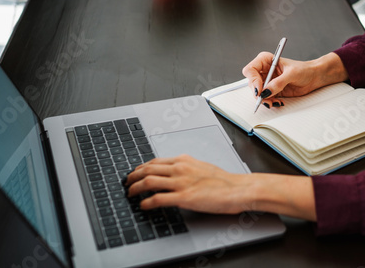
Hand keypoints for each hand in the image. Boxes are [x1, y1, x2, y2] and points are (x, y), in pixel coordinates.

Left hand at [125, 155, 256, 213]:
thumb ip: (186, 168)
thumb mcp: (200, 167)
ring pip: (148, 181)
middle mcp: (179, 168)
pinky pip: (158, 198)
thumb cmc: (223, 180)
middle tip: (127, 183)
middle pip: (147, 169)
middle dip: (133, 176)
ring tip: (130, 194)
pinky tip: (143, 205)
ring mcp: (180, 182)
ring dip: (135, 188)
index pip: (155, 161)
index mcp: (183, 160)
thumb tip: (174, 173)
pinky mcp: (184, 197)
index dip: (141, 167)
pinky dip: (146, 202)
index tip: (135, 172)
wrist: (237, 188)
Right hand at [242, 52, 348, 107]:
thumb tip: (266, 91)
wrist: (314, 77)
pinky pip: (266, 99)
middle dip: (258, 93)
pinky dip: (270, 102)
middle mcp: (264, 71)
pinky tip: (279, 102)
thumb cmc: (305, 69)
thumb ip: (278, 83)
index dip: (253, 80)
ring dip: (265, 100)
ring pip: (258, 93)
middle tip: (266, 99)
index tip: (259, 89)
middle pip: (252, 83)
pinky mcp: (272, 91)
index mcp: (266, 61)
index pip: (251, 69)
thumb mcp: (292, 74)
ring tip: (275, 102)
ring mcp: (267, 82)